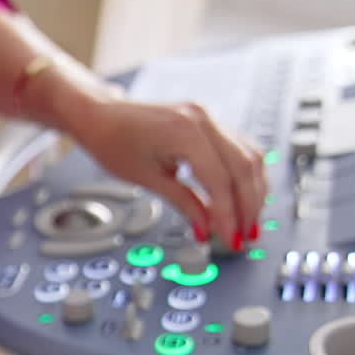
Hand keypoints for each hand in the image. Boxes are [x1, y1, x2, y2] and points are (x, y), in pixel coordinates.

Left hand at [73, 97, 267, 251]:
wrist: (101, 115)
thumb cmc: (112, 141)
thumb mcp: (145, 178)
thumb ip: (182, 202)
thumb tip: (207, 227)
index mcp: (185, 131)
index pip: (221, 181)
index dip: (229, 215)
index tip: (231, 240)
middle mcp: (203, 119)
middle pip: (244, 168)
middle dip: (249, 206)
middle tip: (244, 236)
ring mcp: (208, 118)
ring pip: (250, 157)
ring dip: (253, 192)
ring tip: (246, 222)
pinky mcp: (208, 123)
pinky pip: (241, 148)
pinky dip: (245, 175)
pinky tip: (242, 197)